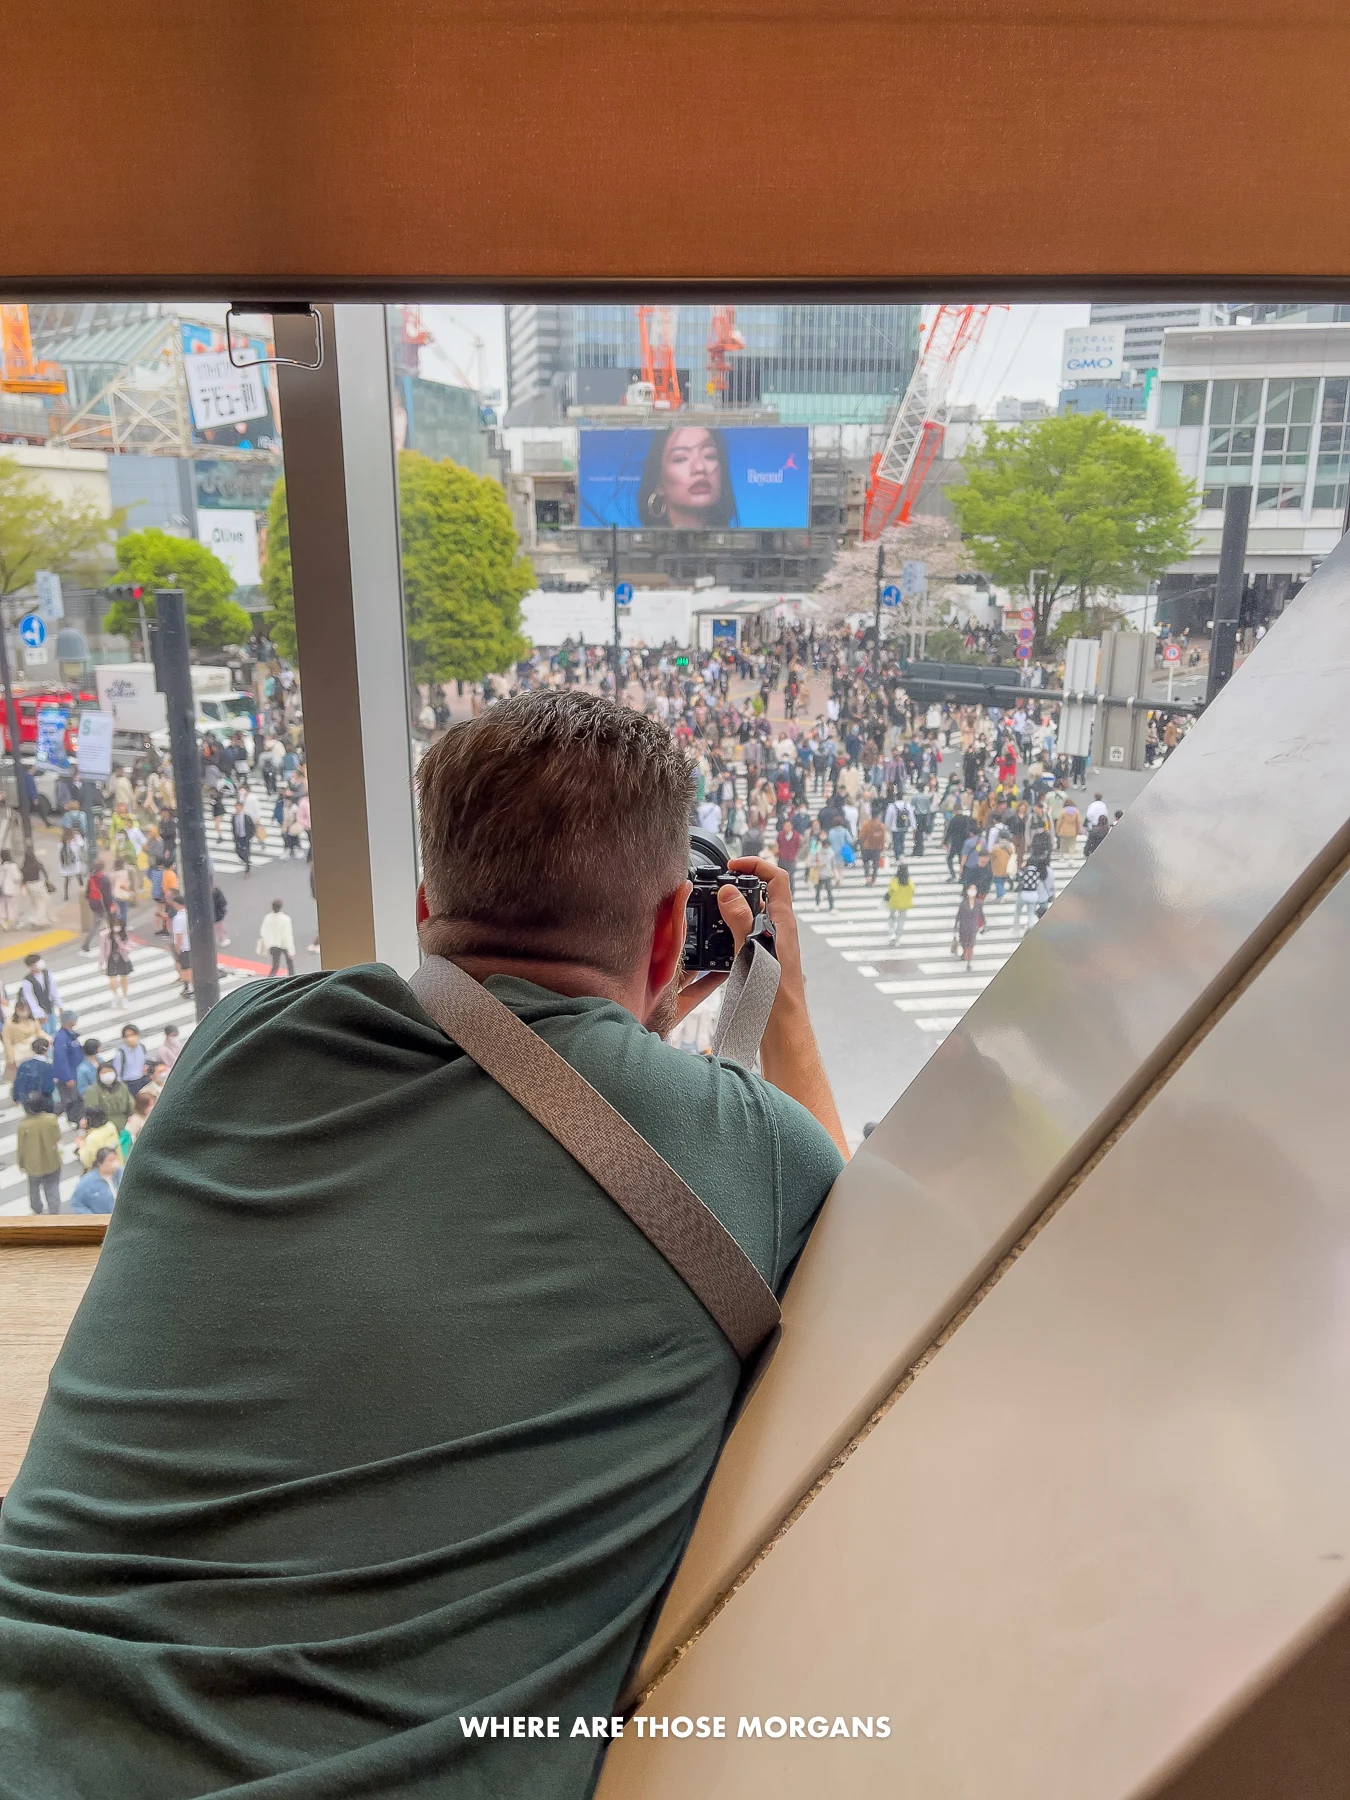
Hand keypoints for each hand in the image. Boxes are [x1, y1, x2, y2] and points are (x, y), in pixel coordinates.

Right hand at [670, 856, 801, 1026]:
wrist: (781, 1026)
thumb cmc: (773, 992)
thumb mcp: (753, 949)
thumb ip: (741, 918)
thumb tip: (728, 891)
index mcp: (783, 921)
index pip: (776, 878)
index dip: (757, 865)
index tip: (733, 866)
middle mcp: (780, 930)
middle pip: (763, 894)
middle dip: (740, 886)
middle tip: (717, 888)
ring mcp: (772, 945)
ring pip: (754, 916)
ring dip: (734, 909)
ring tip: (712, 911)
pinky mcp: (763, 959)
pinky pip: (747, 935)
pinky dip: (732, 930)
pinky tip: (717, 940)